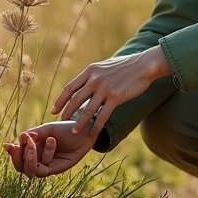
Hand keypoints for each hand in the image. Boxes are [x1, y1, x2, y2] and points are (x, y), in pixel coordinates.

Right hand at [3, 121, 95, 177]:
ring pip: (30, 171)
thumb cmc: (65, 129)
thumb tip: (20, 138)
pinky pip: (44, 169)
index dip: (12, 152)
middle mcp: (37, 159)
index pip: (17, 155)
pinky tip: (51, 140)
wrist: (83, 131)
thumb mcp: (48, 128)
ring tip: (34, 142)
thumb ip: (34, 134)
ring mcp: (46, 165)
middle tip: (17, 146)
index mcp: (32, 148)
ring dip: (29, 157)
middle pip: (20, 167)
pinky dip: (45, 154)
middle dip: (17, 157)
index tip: (8, 145)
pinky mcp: (55, 169)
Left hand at [49, 46, 172, 134]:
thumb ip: (93, 77)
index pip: (70, 87)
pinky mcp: (115, 97)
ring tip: (74, 131)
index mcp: (90, 71)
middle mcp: (94, 79)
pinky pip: (103, 115)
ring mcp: (105, 88)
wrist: (143, 65)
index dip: (60, 100)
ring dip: (79, 122)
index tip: (54, 110)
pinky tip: (93, 132)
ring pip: (87, 109)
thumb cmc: (125, 67)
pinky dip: (96, 125)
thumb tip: (82, 88)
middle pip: (75, 99)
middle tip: (60, 121)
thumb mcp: (104, 68)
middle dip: (66, 112)